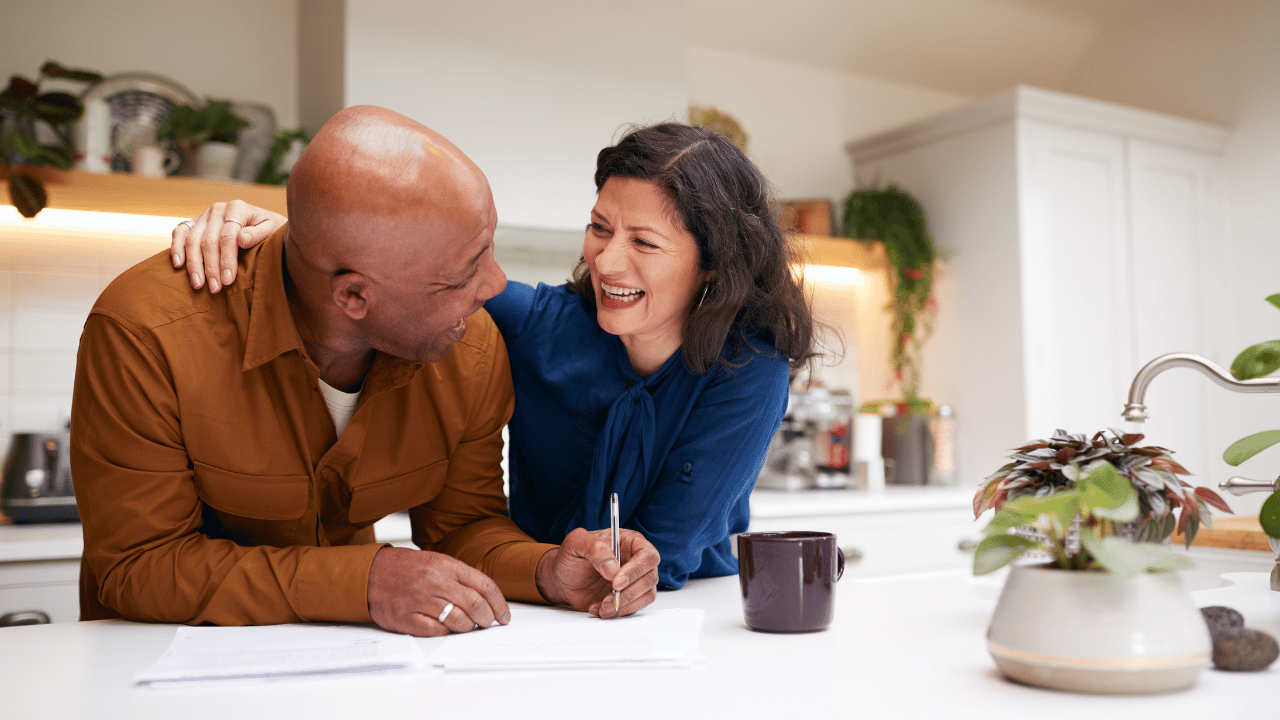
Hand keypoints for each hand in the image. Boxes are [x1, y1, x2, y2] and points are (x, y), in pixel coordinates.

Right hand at [170, 200, 285, 292]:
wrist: (264, 223)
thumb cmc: (271, 230)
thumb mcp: (273, 230)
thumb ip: (259, 233)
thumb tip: (242, 239)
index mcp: (238, 208)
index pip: (228, 236)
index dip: (227, 259)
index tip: (228, 280)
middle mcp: (218, 209)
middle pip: (208, 240)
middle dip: (210, 267)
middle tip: (215, 288)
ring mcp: (204, 215)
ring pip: (192, 239)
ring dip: (194, 264)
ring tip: (198, 284)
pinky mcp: (194, 222)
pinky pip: (180, 232)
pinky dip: (177, 248)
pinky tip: (178, 265)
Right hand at [366, 546, 510, 636]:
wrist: (370, 572)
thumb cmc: (406, 568)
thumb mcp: (437, 562)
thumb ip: (460, 577)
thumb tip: (486, 599)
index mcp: (447, 566)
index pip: (485, 586)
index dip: (499, 604)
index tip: (504, 616)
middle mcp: (436, 581)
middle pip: (475, 605)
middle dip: (486, 619)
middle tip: (486, 624)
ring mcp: (421, 600)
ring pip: (458, 621)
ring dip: (467, 627)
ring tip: (465, 626)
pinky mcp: (407, 617)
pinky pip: (436, 631)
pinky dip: (445, 632)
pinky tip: (443, 627)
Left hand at [535, 528, 659, 617]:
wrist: (562, 579)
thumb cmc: (571, 557)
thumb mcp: (576, 542)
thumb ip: (594, 548)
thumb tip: (613, 568)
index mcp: (630, 542)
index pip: (647, 555)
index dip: (636, 570)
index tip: (616, 582)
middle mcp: (637, 560)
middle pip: (650, 577)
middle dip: (629, 592)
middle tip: (607, 598)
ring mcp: (635, 580)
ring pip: (646, 595)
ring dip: (625, 604)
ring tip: (601, 606)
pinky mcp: (630, 597)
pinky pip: (634, 607)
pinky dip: (618, 612)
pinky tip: (599, 608)